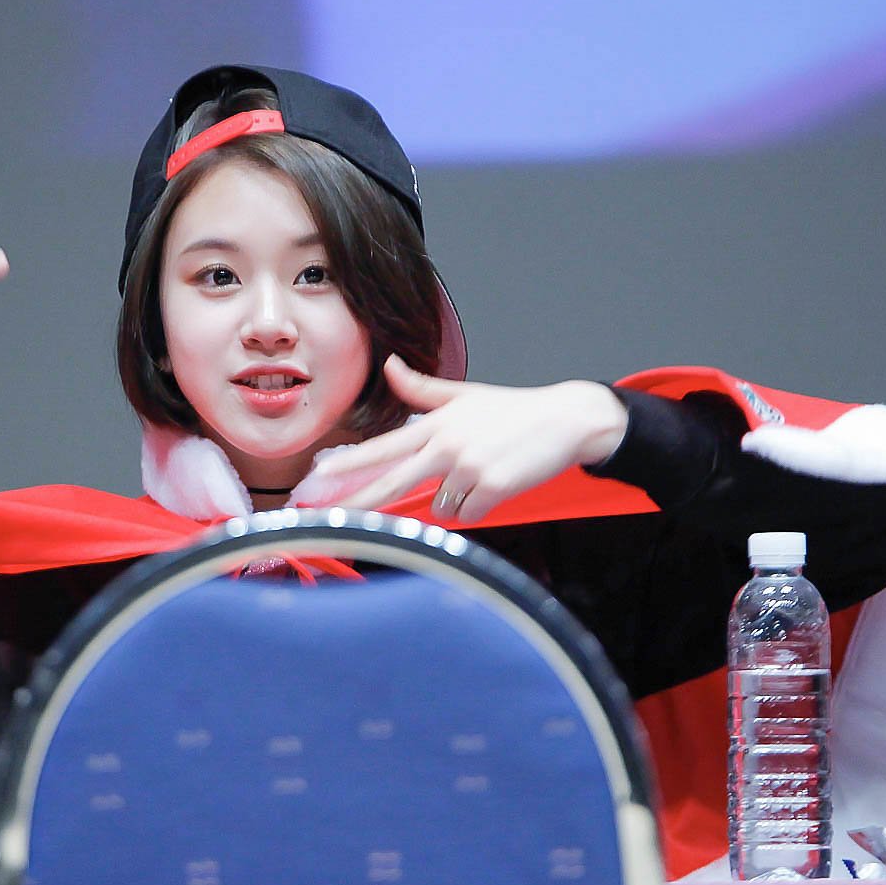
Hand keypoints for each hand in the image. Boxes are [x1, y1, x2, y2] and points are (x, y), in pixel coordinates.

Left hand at [319, 355, 628, 521]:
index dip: (349, 463)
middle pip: (391, 483)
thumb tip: (392, 365)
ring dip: (457, 497)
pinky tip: (497, 483)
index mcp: (436, 424)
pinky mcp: (491, 488)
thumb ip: (422, 389)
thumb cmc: (515, 410)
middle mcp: (446, 445)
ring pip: (439, 505)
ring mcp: (468, 468)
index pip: (383, 447)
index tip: (320, 476)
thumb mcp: (465, 395)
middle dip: (359, 504)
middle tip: (331, 519)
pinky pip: (468, 514)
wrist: (566, 420)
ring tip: (484, 470)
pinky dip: (480, 506)